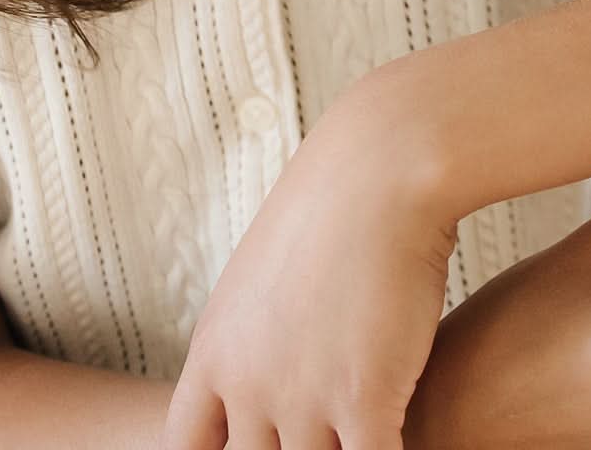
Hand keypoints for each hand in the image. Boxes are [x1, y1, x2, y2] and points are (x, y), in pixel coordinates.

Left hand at [163, 78, 457, 449]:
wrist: (379, 168)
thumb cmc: (336, 202)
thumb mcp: (266, 269)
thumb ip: (259, 331)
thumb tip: (274, 355)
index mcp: (216, 351)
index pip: (187, 448)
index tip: (254, 443)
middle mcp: (248, 384)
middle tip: (318, 432)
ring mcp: (302, 399)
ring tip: (359, 432)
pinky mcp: (362, 400)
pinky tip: (403, 436)